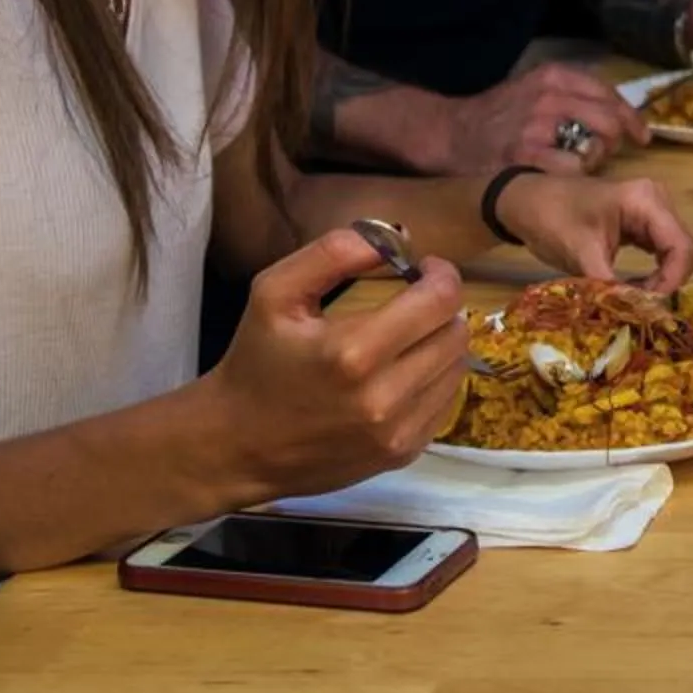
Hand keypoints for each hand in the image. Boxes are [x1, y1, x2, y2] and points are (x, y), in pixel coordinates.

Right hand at [206, 227, 470, 497]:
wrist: (236, 446)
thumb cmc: (255, 361)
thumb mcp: (274, 293)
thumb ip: (332, 253)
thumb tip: (398, 237)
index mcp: (353, 352)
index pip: (440, 299)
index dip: (440, 275)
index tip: (423, 269)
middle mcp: (383, 397)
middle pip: (455, 333)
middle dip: (440, 308)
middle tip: (412, 303)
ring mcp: (395, 433)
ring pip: (456, 368)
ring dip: (439, 344)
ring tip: (405, 338)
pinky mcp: (401, 455)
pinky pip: (445, 403)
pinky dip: (433, 380)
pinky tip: (400, 374)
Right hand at [440, 60, 646, 173]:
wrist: (451, 133)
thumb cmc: (499, 114)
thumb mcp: (534, 88)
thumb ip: (573, 94)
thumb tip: (620, 110)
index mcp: (554, 76)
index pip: (609, 93)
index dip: (631, 117)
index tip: (641, 135)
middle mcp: (549, 96)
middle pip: (609, 120)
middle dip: (616, 141)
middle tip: (608, 154)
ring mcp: (537, 127)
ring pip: (594, 147)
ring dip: (594, 161)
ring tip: (577, 164)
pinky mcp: (525, 157)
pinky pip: (572, 170)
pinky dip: (574, 177)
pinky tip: (560, 177)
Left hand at [495, 173, 692, 295]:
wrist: (526, 201)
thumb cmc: (552, 219)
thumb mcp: (581, 254)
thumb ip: (609, 284)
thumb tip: (632, 314)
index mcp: (646, 201)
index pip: (681, 246)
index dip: (673, 280)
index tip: (651, 307)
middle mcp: (656, 202)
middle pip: (681, 250)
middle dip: (666, 282)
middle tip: (641, 307)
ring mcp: (650, 211)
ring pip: (672, 253)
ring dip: (659, 280)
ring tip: (634, 300)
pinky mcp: (641, 223)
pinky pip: (658, 252)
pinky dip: (651, 273)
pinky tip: (632, 289)